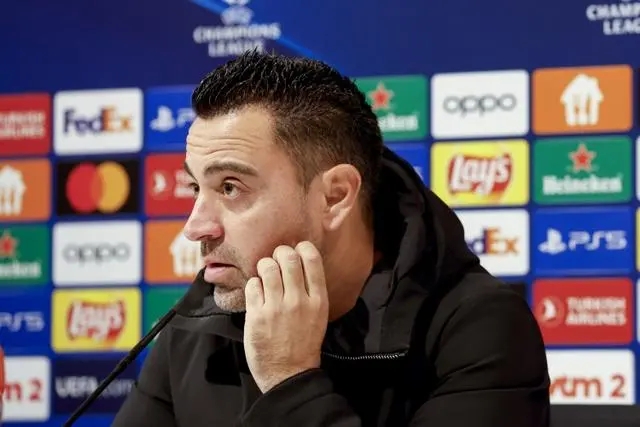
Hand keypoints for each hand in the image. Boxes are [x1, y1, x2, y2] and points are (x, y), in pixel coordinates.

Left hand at [243, 241, 328, 392]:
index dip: (301, 248)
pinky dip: (253, 285)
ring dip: (263, 267)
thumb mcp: (318, 315)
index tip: (295, 251)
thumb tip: (300, 261)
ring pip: (266, 267)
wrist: (289, 374)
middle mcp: (298, 300)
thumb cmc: (304, 343)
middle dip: (279, 254)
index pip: (312, 258)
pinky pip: (252, 285)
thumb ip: (311, 290)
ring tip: (264, 276)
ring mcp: (276, 307)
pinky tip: (257, 294)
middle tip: (276, 262)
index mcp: (318, 299)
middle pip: (287, 256)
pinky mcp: (256, 315)